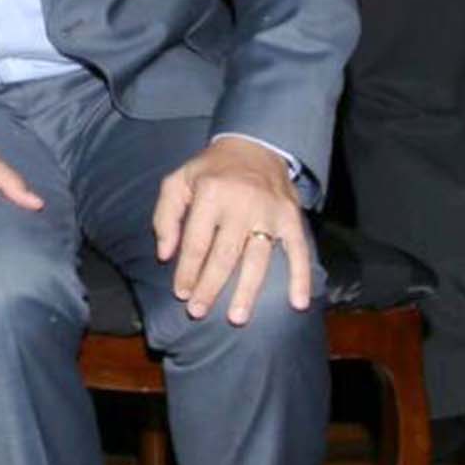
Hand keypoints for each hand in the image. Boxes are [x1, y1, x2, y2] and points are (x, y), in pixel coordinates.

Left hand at [152, 137, 313, 325]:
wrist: (255, 146)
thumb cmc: (210, 170)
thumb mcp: (178, 181)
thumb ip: (165, 217)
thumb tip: (164, 255)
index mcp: (210, 194)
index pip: (196, 242)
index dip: (187, 271)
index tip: (181, 294)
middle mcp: (242, 204)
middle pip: (224, 256)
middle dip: (210, 287)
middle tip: (198, 312)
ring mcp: (270, 213)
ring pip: (257, 259)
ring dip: (246, 291)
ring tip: (236, 318)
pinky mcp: (292, 218)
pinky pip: (299, 251)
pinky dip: (300, 278)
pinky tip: (298, 302)